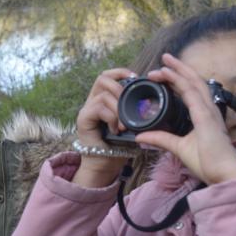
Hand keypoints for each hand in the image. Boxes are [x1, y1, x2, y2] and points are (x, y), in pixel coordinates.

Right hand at [73, 67, 134, 187]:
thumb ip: (135, 111)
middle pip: (102, 78)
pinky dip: (111, 118)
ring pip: (104, 95)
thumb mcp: (131, 123)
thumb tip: (152, 101)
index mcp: (104, 98)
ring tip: (123, 124)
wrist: (104, 164)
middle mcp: (93, 100)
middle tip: (128, 102)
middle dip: (119, 86)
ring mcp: (87, 109)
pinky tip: (115, 129)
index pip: (108, 75)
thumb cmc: (119, 145)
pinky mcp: (83, 119)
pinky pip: (98, 108)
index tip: (135, 76)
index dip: (120, 72)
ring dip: (118, 108)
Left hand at [135, 53, 235, 184]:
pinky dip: (180, 82)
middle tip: (164, 58)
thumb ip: (161, 139)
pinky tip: (169, 75)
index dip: (178, 79)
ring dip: (178, 71)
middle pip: (194, 82)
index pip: (191, 91)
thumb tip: (141, 136)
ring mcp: (209, 112)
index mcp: (204, 115)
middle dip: (179, 68)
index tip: (163, 72)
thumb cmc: (208, 163)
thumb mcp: (178, 148)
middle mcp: (208, 110)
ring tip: (164, 61)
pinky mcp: (206, 118)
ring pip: (193, 83)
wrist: (223, 176)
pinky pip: (192, 95)